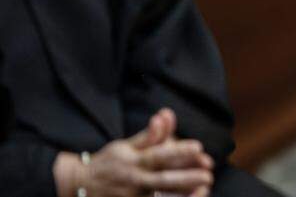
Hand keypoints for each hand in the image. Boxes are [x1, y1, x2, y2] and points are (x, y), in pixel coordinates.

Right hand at [54, 108, 213, 196]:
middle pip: (163, 179)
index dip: (178, 151)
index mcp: (134, 160)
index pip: (159, 155)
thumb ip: (149, 135)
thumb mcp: (125, 145)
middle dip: (187, 177)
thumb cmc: (108, 162)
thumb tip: (165, 114)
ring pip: (161, 196)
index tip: (198, 147)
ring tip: (203, 190)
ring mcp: (134, 196)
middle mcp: (135, 179)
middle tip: (208, 174)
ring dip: (182, 193)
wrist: (80, 185)